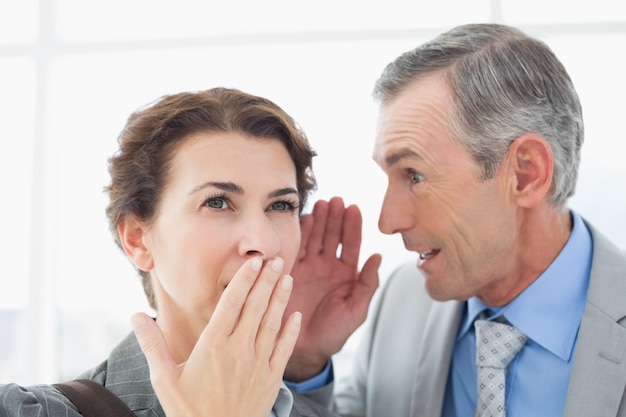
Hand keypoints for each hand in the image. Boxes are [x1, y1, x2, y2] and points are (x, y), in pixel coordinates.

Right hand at [132, 257, 300, 416]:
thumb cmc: (187, 411)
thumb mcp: (163, 378)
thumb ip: (151, 344)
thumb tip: (135, 315)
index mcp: (213, 345)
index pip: (232, 303)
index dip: (245, 280)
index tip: (254, 262)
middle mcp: (238, 349)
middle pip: (255, 307)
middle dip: (266, 281)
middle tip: (275, 259)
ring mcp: (258, 363)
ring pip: (271, 323)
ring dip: (280, 299)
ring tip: (286, 278)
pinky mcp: (271, 379)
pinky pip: (284, 349)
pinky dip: (291, 331)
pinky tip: (296, 315)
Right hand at [284, 197, 380, 380]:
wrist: (304, 348)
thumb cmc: (333, 332)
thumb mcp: (356, 310)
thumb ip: (368, 284)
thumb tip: (377, 256)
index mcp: (346, 274)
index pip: (351, 244)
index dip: (353, 226)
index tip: (353, 208)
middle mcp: (327, 267)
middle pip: (333, 235)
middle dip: (335, 217)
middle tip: (336, 200)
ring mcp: (309, 268)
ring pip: (315, 238)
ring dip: (319, 220)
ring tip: (321, 204)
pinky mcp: (290, 271)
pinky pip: (297, 248)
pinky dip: (300, 233)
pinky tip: (305, 219)